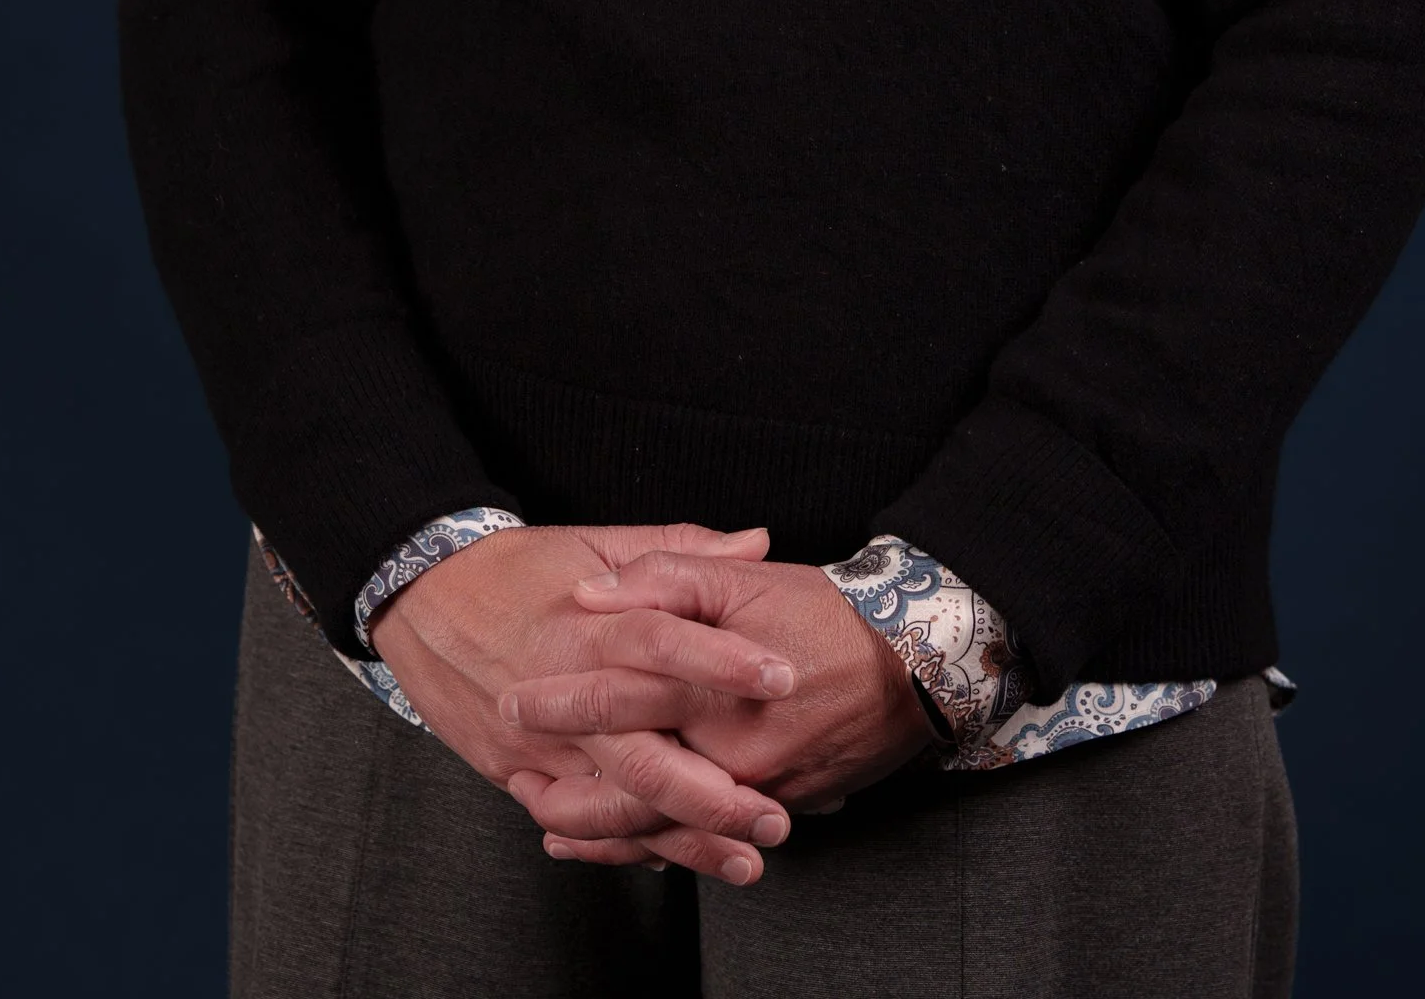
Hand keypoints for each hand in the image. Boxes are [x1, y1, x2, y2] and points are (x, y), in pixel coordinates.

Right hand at [367, 521, 796, 881]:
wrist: (420, 596)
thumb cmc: (516, 567)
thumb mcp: (596, 540)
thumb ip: (680, 549)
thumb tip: (756, 542)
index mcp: (586, 626)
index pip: (662, 642)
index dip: (724, 661)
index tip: (784, 678)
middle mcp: (563, 694)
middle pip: (642, 753)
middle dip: (711, 793)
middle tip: (774, 812)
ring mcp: (538, 745)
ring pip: (614, 805)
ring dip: (680, 838)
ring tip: (744, 857)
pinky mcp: (517, 774)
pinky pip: (577, 821)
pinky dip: (623, 847)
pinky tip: (673, 859)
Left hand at [499, 548, 935, 866]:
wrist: (911, 663)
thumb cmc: (822, 612)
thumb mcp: (742, 578)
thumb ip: (664, 576)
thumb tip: (592, 591)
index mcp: (708, 684)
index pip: (616, 696)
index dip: (559, 702)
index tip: (513, 703)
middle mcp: (726, 749)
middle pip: (626, 783)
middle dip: (562, 787)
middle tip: (514, 774)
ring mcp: (750, 789)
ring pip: (659, 825)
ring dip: (597, 830)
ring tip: (546, 821)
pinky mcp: (774, 808)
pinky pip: (701, 838)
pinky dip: (652, 846)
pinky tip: (620, 847)